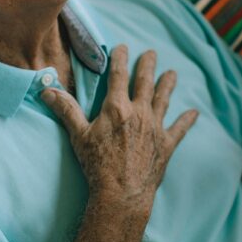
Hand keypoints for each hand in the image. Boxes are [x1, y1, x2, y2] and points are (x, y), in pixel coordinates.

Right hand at [42, 44, 198, 213]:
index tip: (123, 47)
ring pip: (163, 100)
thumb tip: (47, 90)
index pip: (119, 76)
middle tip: (152, 53)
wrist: (122, 193)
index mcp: (117, 108)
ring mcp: (155, 128)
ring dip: (168, 85)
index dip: (121, 59)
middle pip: (145, 83)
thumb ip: (66, 110)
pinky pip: (179, 129)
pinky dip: (187, 120)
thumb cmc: (97, 165)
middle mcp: (139, 113)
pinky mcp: (166, 145)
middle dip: (148, 66)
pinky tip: (194, 113)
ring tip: (172, 74)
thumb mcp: (78, 136)